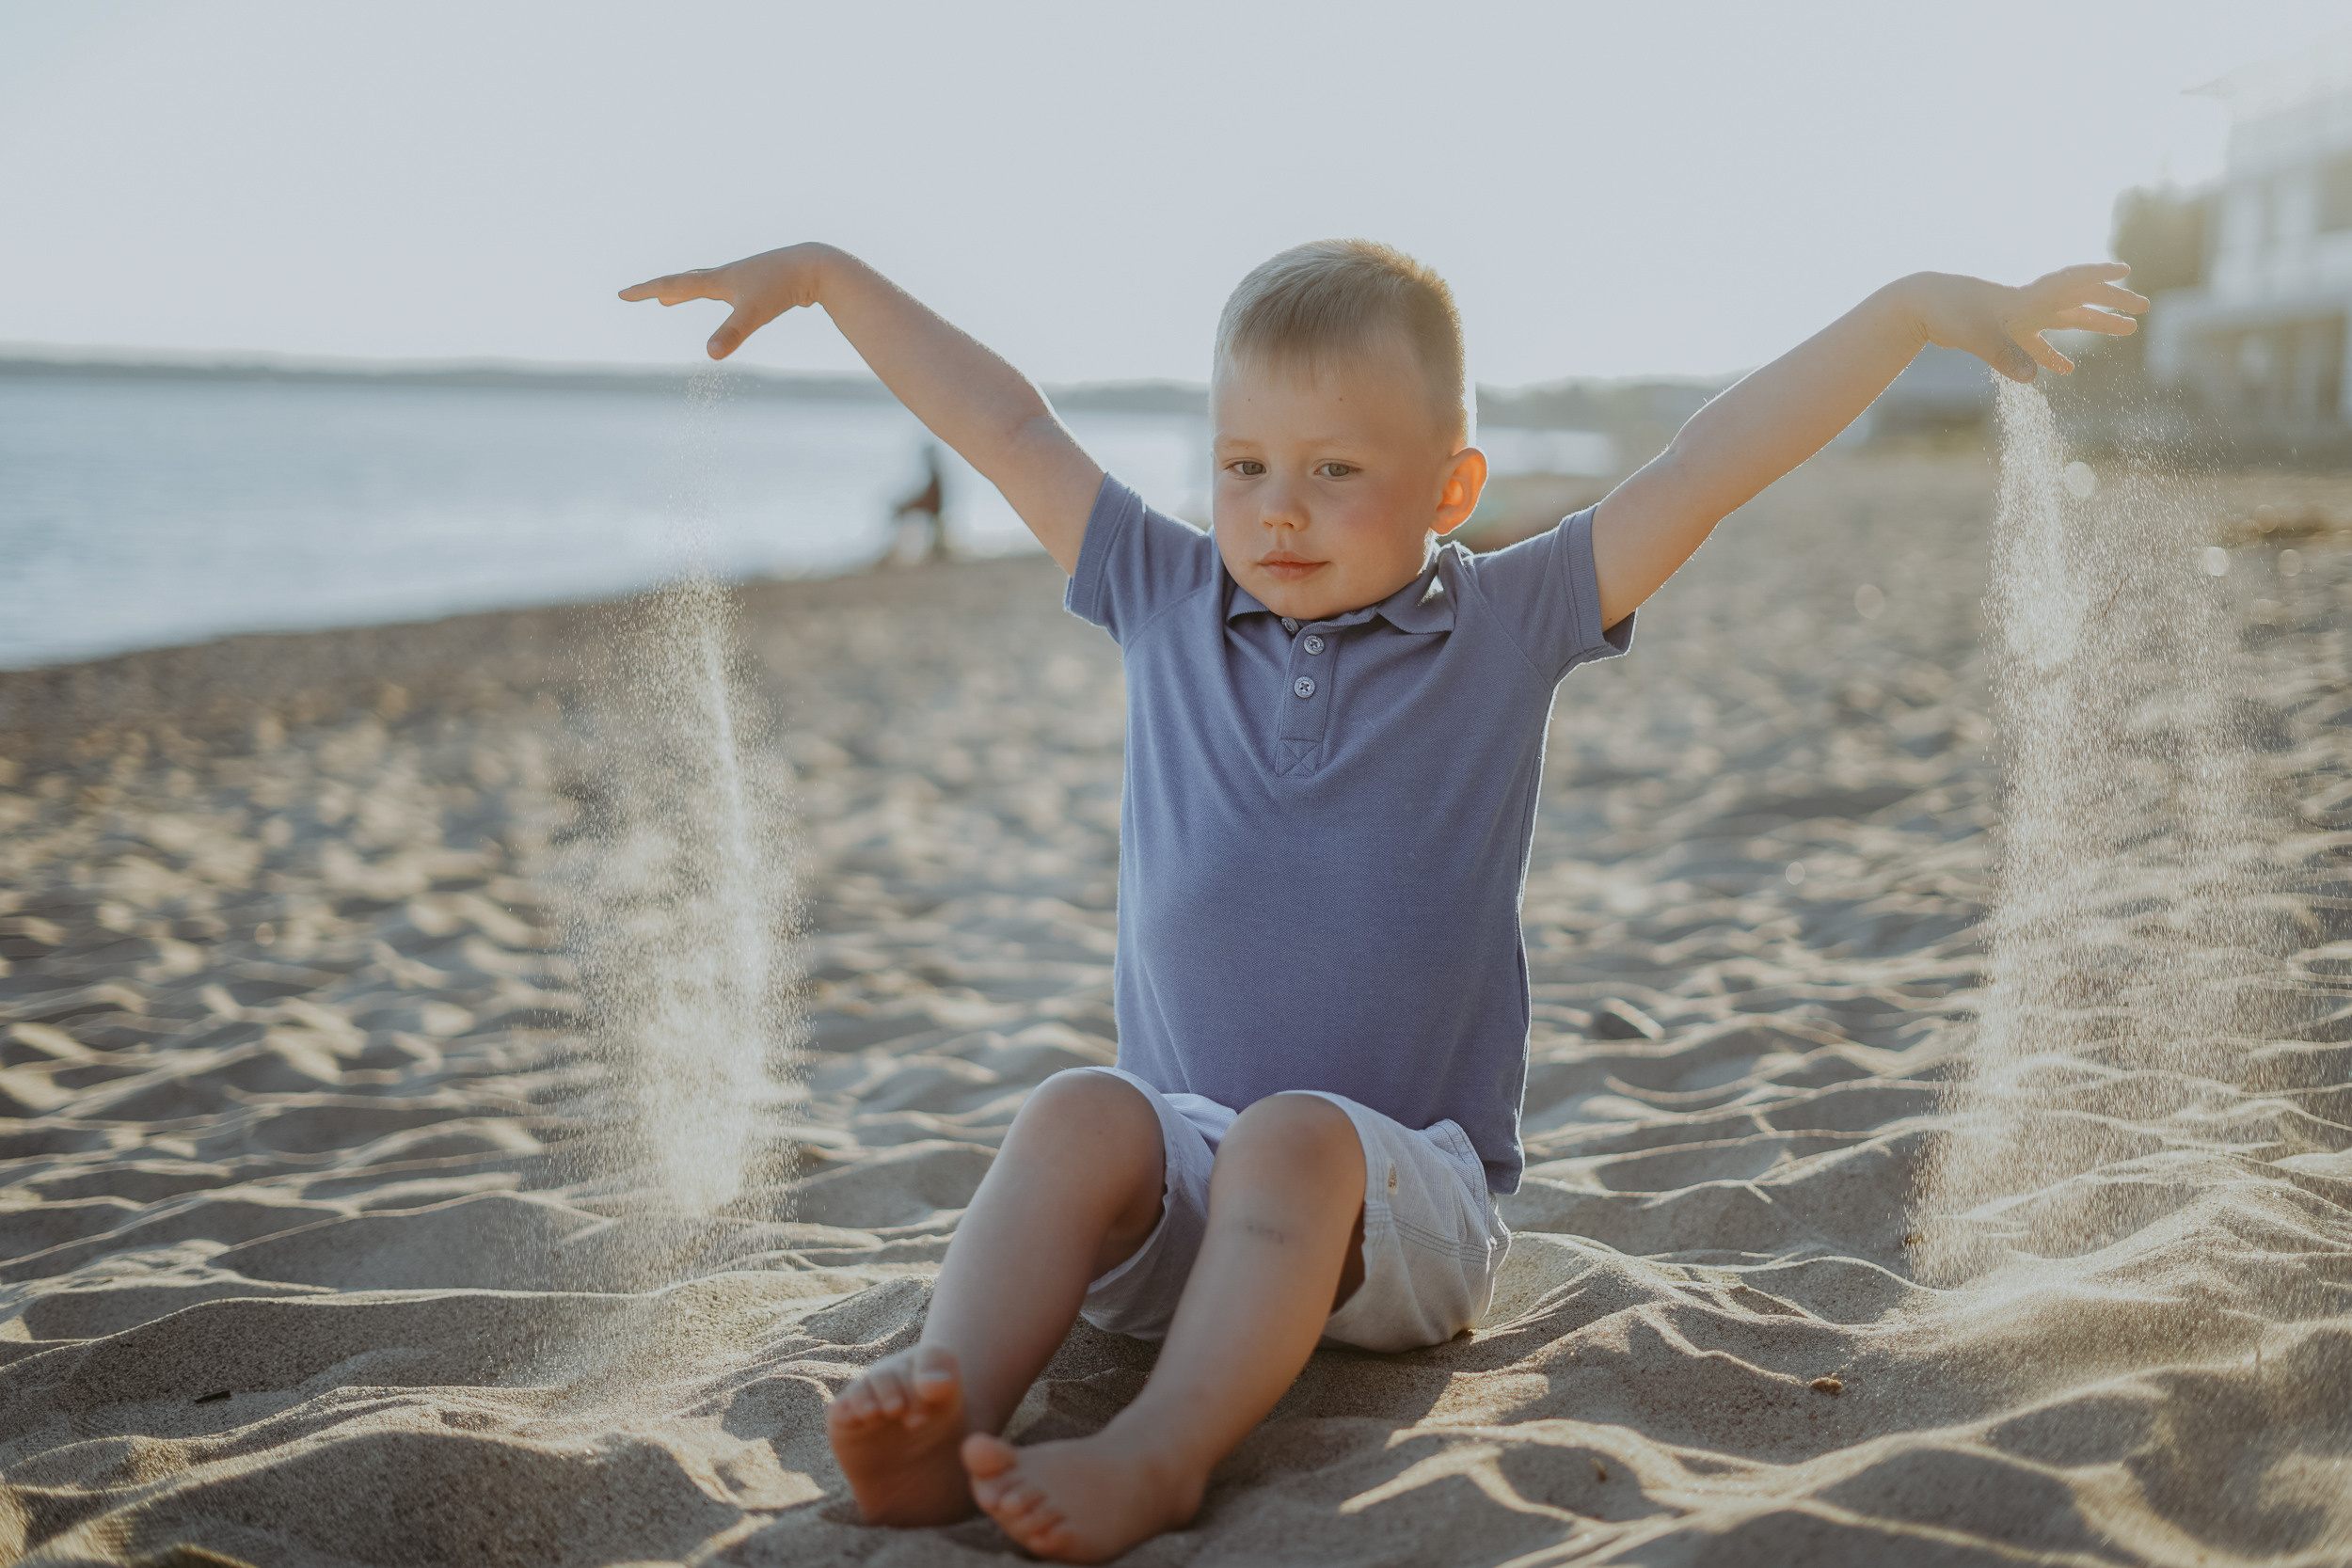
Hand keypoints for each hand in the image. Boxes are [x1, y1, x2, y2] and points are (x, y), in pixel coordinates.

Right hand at [619, 243, 836, 359]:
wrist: (816, 267)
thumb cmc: (783, 288)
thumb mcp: (754, 313)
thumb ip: (731, 334)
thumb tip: (709, 356)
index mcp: (717, 280)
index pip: (672, 284)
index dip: (646, 290)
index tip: (622, 294)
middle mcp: (726, 275)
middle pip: (684, 281)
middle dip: (659, 290)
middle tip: (641, 295)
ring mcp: (743, 278)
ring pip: (705, 284)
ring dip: (683, 291)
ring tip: (670, 299)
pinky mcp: (759, 285)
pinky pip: (727, 291)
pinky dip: (713, 295)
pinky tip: (725, 302)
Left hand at [1908, 265, 2148, 383]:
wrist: (1918, 306)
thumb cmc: (1947, 312)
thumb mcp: (1977, 335)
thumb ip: (2006, 356)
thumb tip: (2034, 379)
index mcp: (2028, 297)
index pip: (2072, 282)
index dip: (2099, 276)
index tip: (2127, 271)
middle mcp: (2029, 303)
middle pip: (2080, 299)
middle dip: (2113, 303)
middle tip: (2143, 308)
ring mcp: (2018, 317)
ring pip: (2066, 319)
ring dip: (2095, 324)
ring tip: (2127, 330)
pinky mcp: (2003, 332)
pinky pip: (2037, 344)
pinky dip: (2052, 355)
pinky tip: (2065, 370)